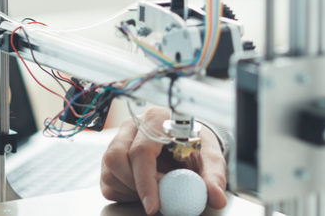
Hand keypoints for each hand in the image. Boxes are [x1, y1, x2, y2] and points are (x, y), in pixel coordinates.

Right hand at [100, 106, 227, 214]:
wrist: (188, 142)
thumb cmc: (196, 144)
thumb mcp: (210, 157)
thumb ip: (214, 176)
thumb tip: (217, 198)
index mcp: (157, 119)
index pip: (142, 150)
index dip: (146, 181)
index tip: (154, 206)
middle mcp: (133, 125)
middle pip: (117, 158)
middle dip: (136, 185)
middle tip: (158, 198)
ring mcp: (119, 139)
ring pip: (109, 169)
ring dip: (130, 189)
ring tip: (155, 189)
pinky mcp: (112, 156)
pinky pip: (107, 181)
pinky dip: (124, 192)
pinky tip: (144, 189)